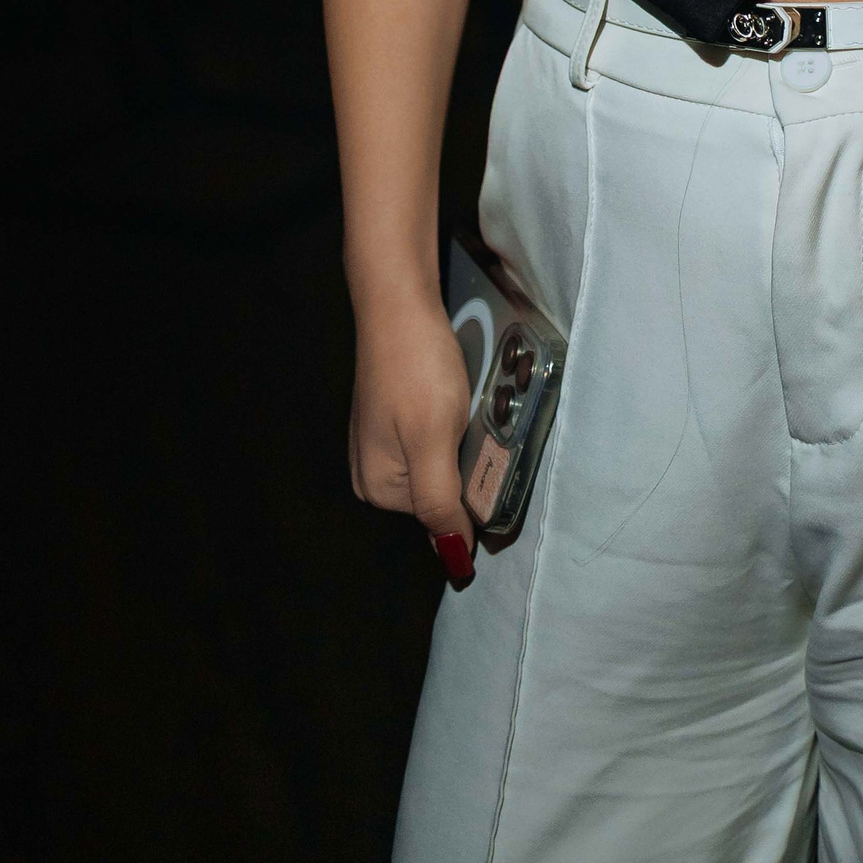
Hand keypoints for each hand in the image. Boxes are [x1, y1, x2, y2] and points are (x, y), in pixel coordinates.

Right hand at [348, 284, 478, 586]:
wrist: (398, 302)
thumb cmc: (417, 372)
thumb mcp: (433, 442)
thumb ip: (440, 502)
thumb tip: (454, 560)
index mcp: (377, 488)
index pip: (442, 515)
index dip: (473, 490)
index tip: (490, 454)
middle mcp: (372, 471)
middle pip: (439, 488)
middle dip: (465, 461)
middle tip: (476, 421)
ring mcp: (379, 439)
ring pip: (440, 458)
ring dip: (462, 437)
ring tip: (466, 402)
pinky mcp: (392, 412)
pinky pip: (433, 433)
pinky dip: (452, 418)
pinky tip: (457, 391)